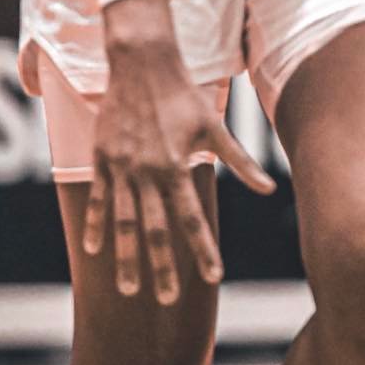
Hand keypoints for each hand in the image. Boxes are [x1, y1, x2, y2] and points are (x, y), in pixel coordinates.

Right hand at [84, 0, 275, 304]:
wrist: (140, 63)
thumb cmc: (183, 94)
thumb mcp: (214, 126)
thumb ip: (240, 161)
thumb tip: (269, 189)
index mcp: (176, 166)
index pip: (192, 218)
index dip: (203, 249)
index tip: (213, 277)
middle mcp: (147, 172)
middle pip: (155, 230)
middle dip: (162, 267)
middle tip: (167, 301)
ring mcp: (121, 168)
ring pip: (124, 222)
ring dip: (127, 258)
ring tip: (130, 290)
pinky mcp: (103, 159)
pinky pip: (100, 200)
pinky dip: (98, 225)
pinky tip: (95, 251)